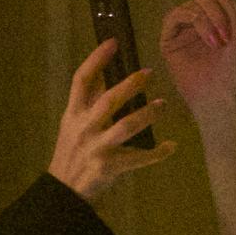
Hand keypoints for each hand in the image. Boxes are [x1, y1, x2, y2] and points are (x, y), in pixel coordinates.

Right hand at [47, 38, 176, 200]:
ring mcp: (97, 148)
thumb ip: (87, 100)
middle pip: (109, 100)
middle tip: (149, 73)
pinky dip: (158, 152)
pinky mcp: (110, 167)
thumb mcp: (72, 124)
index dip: (96, 60)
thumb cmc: (71, 152)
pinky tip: (171, 146)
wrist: (64, 191)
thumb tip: (102, 71)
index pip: (81, 80)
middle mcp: (84, 128)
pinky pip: (140, 157)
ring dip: (148, 113)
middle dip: (130, 85)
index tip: (113, 43)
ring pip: (127, 126)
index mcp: (73, 114)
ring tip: (163, 104)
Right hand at [160, 0, 235, 124]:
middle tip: (228, 33)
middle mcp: (199, 22)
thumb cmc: (234, 69)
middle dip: (217, 9)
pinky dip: (193, 22)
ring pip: (190, 5)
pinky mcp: (168, 41)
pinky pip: (174, 17)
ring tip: (219, 41)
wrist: (222, 96)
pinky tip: (208, 40)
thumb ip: (227, 0)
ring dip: (207, 18)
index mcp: (217, 18)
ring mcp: (183, 31)